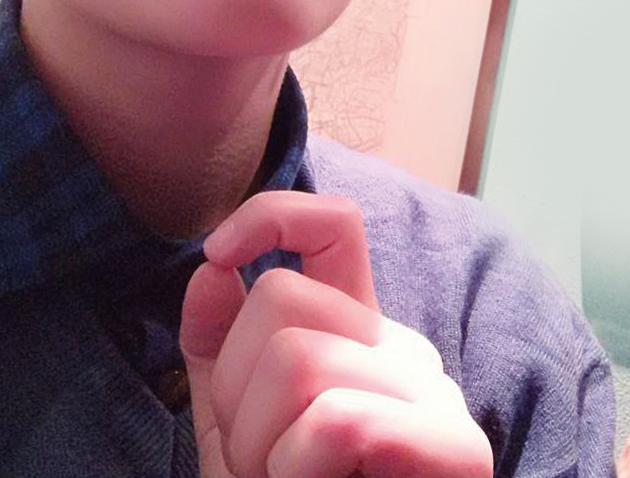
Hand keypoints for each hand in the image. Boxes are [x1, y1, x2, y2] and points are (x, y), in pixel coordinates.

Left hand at [180, 191, 493, 477]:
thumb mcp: (230, 423)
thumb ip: (215, 345)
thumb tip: (213, 268)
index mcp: (352, 333)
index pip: (332, 224)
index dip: (269, 215)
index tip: (214, 256)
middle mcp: (400, 347)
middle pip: (281, 298)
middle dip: (235, 392)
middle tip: (261, 462)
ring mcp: (433, 394)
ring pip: (297, 359)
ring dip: (259, 446)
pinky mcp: (456, 448)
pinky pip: (338, 420)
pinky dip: (298, 469)